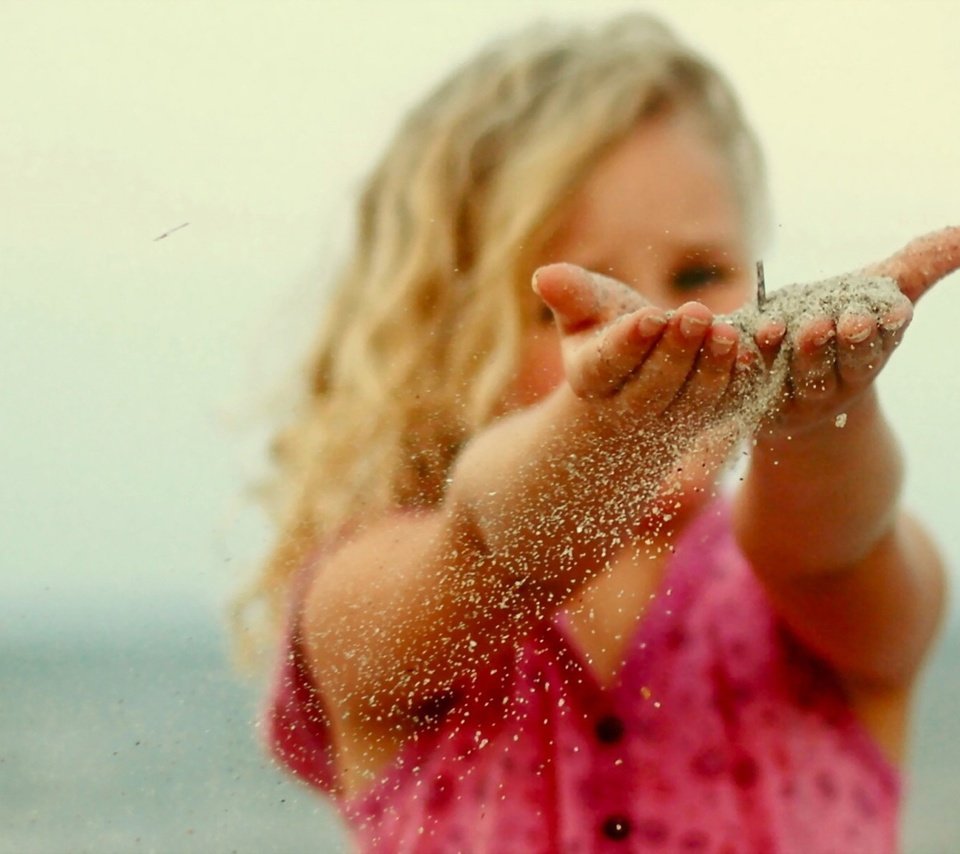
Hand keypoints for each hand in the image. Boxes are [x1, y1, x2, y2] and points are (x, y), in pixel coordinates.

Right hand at [531, 263, 771, 435]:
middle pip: (652, 389)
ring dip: (712, 369)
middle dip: (675, 353)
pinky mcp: (706, 421)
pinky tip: (755, 352)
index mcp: (591, 379)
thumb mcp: (586, 310)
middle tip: (695, 313)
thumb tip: (542, 275)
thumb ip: (572, 294)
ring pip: (692, 404)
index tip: (649, 317)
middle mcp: (628, 410)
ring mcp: (670, 421)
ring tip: (728, 332)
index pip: (607, 366)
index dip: (628, 344)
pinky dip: (742, 382)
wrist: (635, 378)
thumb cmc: (605, 330)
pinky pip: (727, 407)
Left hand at [754, 226, 959, 436]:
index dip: (883, 329)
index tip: (889, 311)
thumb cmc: (841, 321)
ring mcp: (791, 395)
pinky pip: (741, 381)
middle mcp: (832, 380)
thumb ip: (920, 263)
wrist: (790, 380)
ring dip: (787, 352)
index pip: (878, 344)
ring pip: (791, 375)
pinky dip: (736, 362)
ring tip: (779, 328)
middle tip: (837, 322)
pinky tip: (730, 340)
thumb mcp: (878, 290)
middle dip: (837, 343)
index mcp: (866, 356)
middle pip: (836, 363)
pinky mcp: (750, 399)